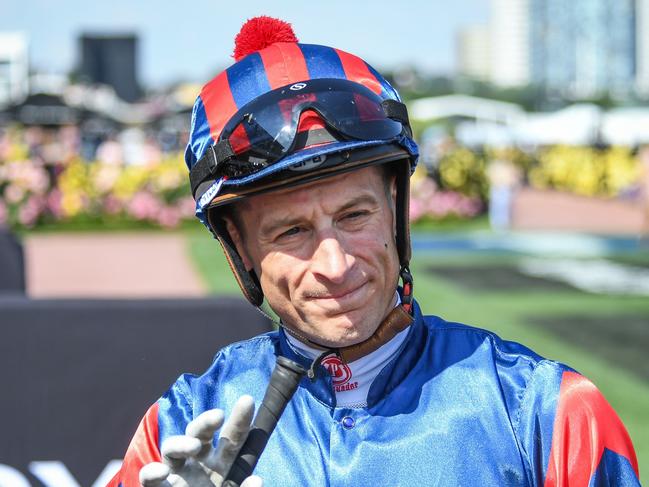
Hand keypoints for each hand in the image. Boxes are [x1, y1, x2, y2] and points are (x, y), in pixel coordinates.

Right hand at [140, 395, 261, 486]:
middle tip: (219, 415)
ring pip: (172, 448)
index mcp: (222, 464)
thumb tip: (257, 479)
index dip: (240, 420)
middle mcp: (199, 463)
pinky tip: (161, 472)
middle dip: (207, 421)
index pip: (233, 438)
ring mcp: (177, 475)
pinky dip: (151, 473)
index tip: (247, 400)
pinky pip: (149, 479)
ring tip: (194, 446)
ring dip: (180, 443)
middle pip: (200, 434)